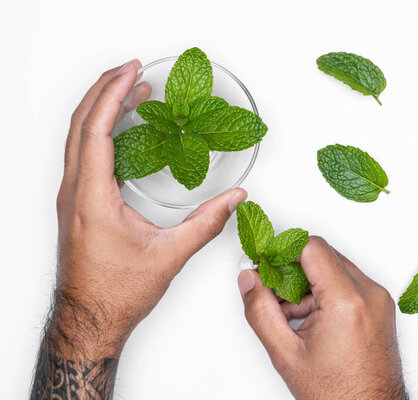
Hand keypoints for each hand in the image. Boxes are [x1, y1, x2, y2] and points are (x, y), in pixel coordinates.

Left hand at [51, 59, 246, 357]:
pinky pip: (82, 154)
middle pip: (80, 124)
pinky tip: (122, 131)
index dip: (113, 95)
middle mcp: (74, 192)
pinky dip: (99, 131)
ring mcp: (71, 197)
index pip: (95, 130)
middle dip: (105, 90)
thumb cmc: (117, 294)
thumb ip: (207, 223)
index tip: (133, 72)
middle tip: (134, 71)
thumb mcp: (169, 256)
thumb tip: (235, 198)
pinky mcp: (76, 204)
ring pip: (77, 137)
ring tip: (131, 92)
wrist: (88, 320)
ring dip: (100, 109)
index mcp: (92, 198)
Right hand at [237, 236, 406, 399]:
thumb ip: (261, 311)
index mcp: (347, 301)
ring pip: (335, 267)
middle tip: (272, 289)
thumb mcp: (286, 354)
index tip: (266, 262)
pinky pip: (348, 282)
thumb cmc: (338, 394)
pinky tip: (310, 317)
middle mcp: (369, 293)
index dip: (283, 250)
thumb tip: (249, 280)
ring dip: (308, 281)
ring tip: (292, 313)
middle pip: (323, 255)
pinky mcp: (380, 306)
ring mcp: (378, 299)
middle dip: (293, 268)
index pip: (312, 247)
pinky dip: (326, 291)